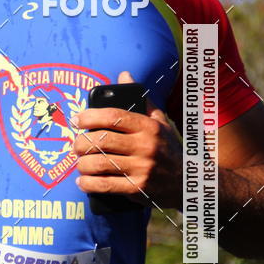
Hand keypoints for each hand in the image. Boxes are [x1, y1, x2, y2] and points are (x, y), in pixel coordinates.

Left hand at [73, 71, 182, 209]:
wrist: (187, 181)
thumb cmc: (168, 147)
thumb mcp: (160, 121)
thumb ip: (140, 100)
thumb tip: (123, 75)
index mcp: (148, 127)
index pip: (113, 116)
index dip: (90, 117)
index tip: (76, 120)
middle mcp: (145, 146)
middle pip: (102, 141)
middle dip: (81, 143)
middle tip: (76, 145)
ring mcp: (141, 169)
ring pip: (100, 164)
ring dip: (83, 164)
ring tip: (80, 163)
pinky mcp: (137, 189)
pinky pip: (105, 186)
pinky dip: (88, 184)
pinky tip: (82, 181)